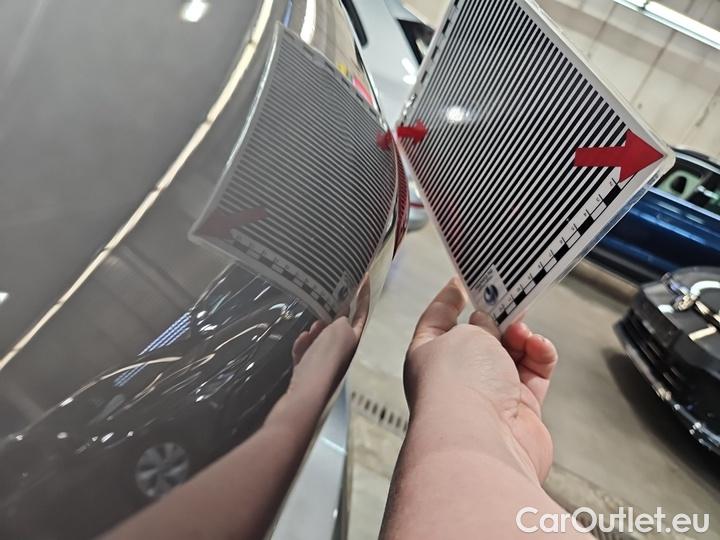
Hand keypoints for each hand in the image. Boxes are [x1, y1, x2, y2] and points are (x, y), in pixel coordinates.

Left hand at [404, 278, 557, 480]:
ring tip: (524, 332)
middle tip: (513, 302)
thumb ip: (482, 323)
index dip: (450, 298)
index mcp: (428, 354)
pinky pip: (534, 373)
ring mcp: (488, 394)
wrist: (481, 441)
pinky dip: (540, 356)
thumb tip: (491, 324)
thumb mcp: (467, 333)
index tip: (462, 281)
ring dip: (522, 337)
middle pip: (481, 336)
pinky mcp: (520, 410)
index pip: (437, 318)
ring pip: (511, 353)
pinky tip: (539, 348)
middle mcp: (456, 376)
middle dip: (498, 318)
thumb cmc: (458, 387)